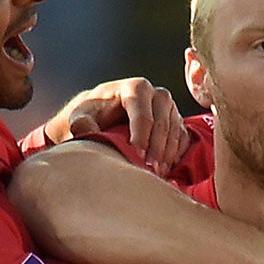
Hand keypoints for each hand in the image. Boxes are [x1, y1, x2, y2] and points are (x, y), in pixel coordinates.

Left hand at [44, 78, 186, 175]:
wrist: (102, 119)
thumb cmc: (91, 119)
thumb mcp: (80, 118)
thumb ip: (81, 123)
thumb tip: (86, 128)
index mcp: (134, 88)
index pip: (144, 114)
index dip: (141, 137)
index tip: (136, 158)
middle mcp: (155, 94)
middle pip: (163, 122)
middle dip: (156, 149)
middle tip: (148, 171)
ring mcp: (168, 108)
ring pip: (175, 131)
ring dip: (168, 154)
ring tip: (156, 174)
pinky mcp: (176, 122)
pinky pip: (183, 139)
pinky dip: (176, 155)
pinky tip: (165, 170)